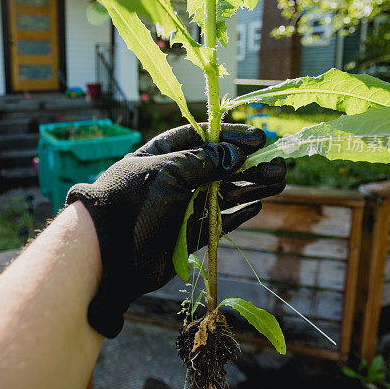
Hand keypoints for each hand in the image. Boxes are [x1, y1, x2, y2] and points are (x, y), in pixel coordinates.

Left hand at [66, 123, 285, 336]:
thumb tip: (237, 155)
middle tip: (279, 164)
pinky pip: (218, 222)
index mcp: (163, 154)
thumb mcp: (170, 170)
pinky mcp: (187, 236)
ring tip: (279, 182)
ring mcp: (182, 207)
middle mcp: (174, 178)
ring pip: (224, 194)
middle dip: (249, 165)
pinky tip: (257, 205)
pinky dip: (237, 213)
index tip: (258, 138)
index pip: (202, 137)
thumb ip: (205, 161)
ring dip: (251, 187)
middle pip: (219, 166)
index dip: (231, 136)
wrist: (110, 252)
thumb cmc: (134, 200)